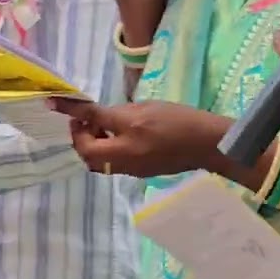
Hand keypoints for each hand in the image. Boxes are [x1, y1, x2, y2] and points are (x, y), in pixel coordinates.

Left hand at [47, 99, 220, 177]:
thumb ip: (107, 113)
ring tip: (107, 126)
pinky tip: (126, 135)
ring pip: (102, 161)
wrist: (209, 143)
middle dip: (83, 137)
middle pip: (89, 156)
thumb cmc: (176, 122)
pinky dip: (112, 149)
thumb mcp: (139, 111)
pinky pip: (118, 162)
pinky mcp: (146, 170)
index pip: (84, 139)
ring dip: (97, 144)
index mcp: (118, 151)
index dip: (74, 121)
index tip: (70, 108)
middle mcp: (122, 165)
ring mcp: (134, 170)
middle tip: (89, 119)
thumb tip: (79, 110)